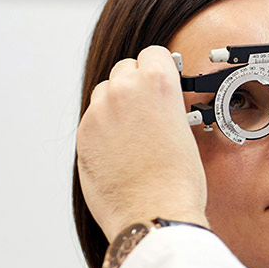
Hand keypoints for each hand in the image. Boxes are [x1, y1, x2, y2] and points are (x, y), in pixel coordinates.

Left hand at [76, 46, 208, 240]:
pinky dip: (104, 129)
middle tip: (148, 108)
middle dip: (136, 83)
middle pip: (125, 68)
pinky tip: (120, 151)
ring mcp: (98, 113)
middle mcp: (123, 91)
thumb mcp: (185, 130)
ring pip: (104, 92)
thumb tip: (154, 102)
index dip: (160, 68)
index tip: (162, 79)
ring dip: (117, 104)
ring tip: (134, 132)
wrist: (154, 213)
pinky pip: (93, 120)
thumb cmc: (179, 181)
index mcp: (157, 84)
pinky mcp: (83, 135)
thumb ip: (164, 106)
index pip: (153, 54)